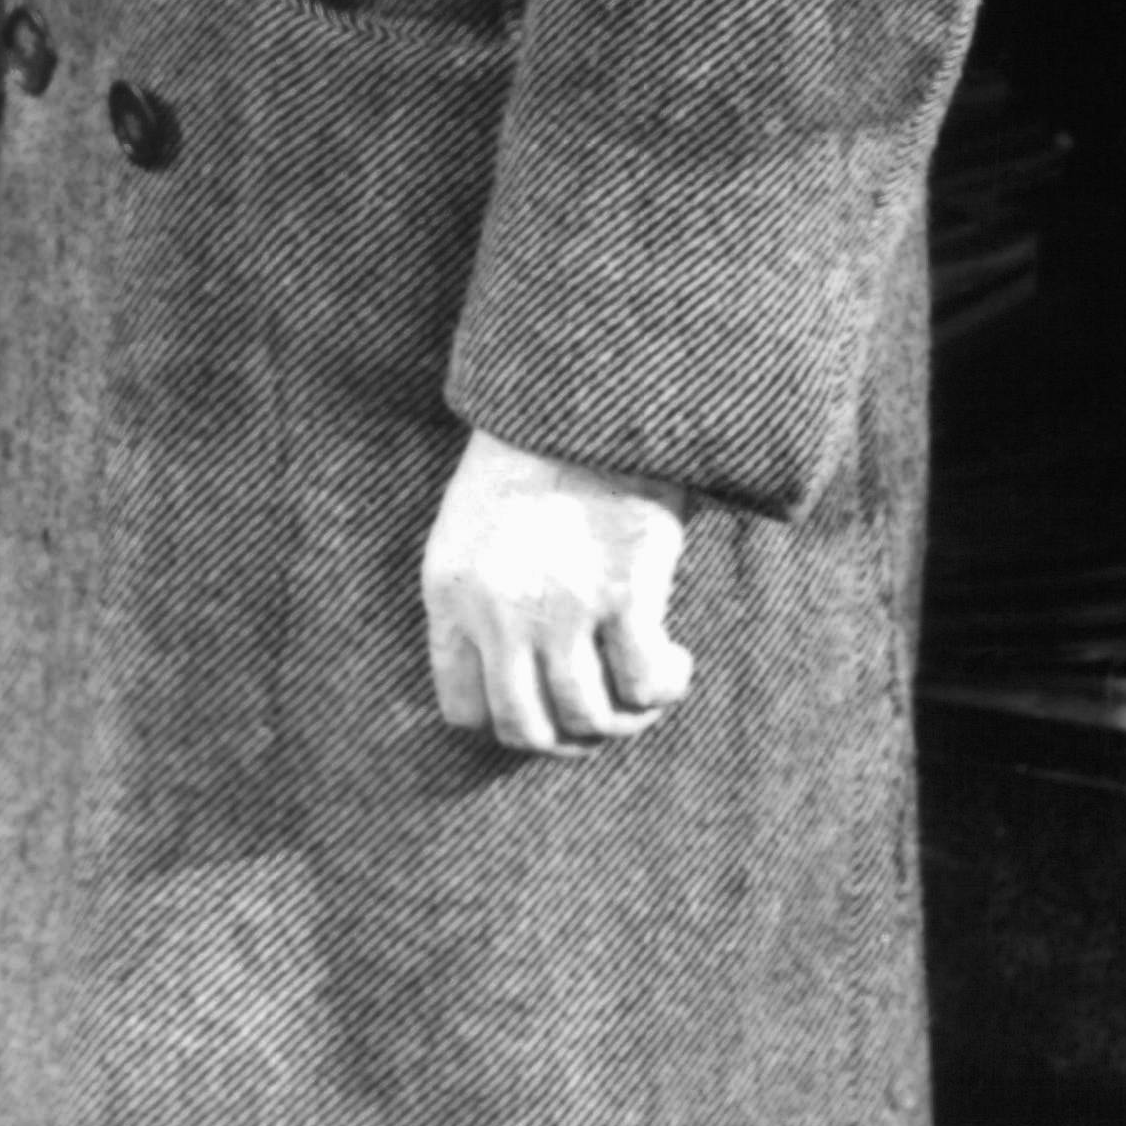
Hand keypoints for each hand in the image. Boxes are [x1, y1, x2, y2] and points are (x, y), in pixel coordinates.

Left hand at [423, 426, 694, 757]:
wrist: (589, 389)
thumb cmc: (539, 452)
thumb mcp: (474, 527)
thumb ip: (482, 602)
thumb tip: (525, 681)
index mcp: (449, 590)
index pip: (463, 708)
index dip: (512, 716)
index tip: (549, 698)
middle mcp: (497, 610)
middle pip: (526, 728)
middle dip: (571, 735)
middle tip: (607, 710)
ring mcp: (559, 605)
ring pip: (589, 716)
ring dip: (626, 716)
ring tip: (648, 682)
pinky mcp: (623, 590)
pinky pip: (644, 684)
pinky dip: (665, 685)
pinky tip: (676, 659)